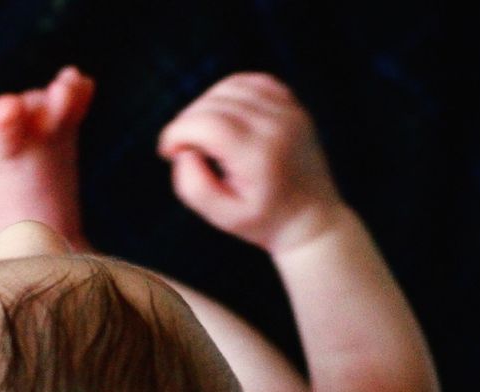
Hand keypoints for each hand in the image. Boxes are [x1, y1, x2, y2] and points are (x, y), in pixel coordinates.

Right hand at [158, 72, 341, 252]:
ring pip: (230, 87)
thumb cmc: (262, 220)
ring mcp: (289, 112)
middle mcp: (277, 127)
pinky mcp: (293, 106)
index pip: (207, 123)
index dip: (177, 132)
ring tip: (200, 134)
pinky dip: (228, 92)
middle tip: (182, 150)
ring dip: (204, 105)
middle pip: (214, 104)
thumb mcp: (221, 217)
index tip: (167, 152)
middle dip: (186, 122)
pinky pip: (251, 82)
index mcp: (259, 156)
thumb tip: (185, 150)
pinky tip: (221, 115)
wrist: (311, 219)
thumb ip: (192, 185)